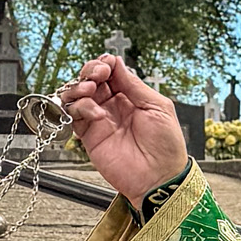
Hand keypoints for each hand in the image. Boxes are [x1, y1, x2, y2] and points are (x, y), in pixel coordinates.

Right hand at [61, 55, 188, 204]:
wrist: (159, 177)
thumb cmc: (166, 145)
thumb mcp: (157, 107)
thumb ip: (134, 85)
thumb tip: (117, 62)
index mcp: (130, 97)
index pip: (111, 72)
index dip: (105, 64)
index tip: (107, 63)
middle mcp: (112, 106)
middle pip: (91, 79)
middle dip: (90, 71)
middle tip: (98, 74)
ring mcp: (99, 120)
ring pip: (77, 95)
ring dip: (80, 88)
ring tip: (91, 90)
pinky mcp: (88, 137)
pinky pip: (74, 116)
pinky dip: (81, 108)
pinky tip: (97, 113)